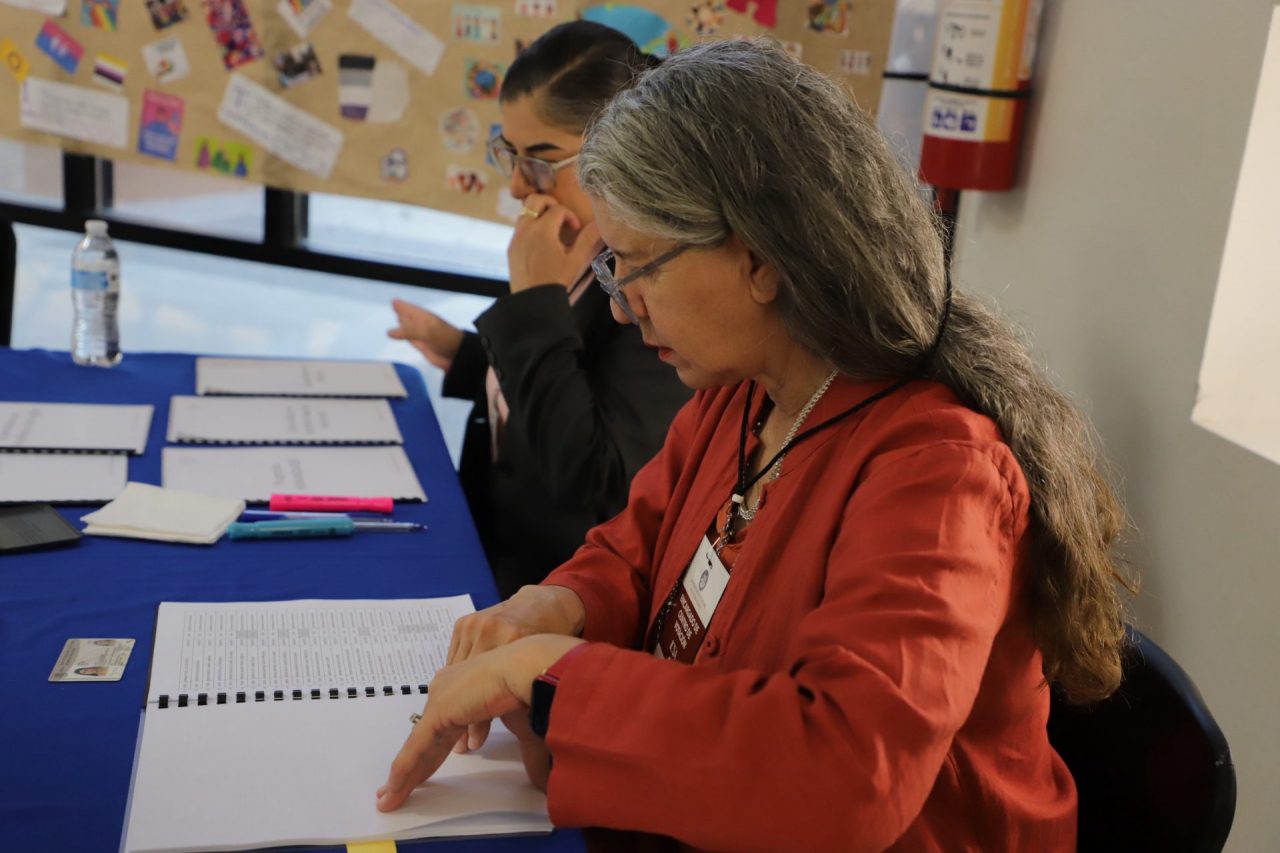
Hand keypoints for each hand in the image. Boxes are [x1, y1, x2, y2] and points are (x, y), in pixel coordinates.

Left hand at [376, 634, 583, 811]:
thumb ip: (525, 751)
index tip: (424, 769)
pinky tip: (394, 790)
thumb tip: (539, 778)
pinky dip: (405, 773)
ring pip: (417, 746)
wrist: (530, 665)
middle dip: (412, 766)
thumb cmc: (533, 684)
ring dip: (404, 776)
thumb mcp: (523, 724)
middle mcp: (447, 688)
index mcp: (465, 684)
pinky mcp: (439, 712)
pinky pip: (416, 750)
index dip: (433, 749)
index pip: (442, 724)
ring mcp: (441, 698)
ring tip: (390, 798)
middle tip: (395, 788)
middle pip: (426, 737)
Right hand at [387, 300, 463, 370]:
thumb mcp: (426, 331)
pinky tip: (402, 334)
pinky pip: (410, 338)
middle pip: (409, 316)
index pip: (410, 309)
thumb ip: (408, 331)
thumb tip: (389, 332)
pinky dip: (404, 335)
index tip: (393, 301)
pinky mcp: (421, 345)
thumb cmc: (445, 338)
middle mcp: (422, 324)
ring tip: (396, 317)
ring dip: (402, 323)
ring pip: (408, 327)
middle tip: (394, 305)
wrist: (456, 355)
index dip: (402, 305)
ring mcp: (421, 335)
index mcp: (424, 317)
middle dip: (402, 311)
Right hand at [445, 584, 585, 752]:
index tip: (471, 745)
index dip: (476, 723)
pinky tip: (456, 701)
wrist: (545, 605)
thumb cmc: (552, 640)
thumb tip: (527, 747)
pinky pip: (453, 660)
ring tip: (455, 730)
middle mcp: (490, 631)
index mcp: (514, 640)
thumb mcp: (546, 672)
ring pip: (455, 674)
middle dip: (461, 719)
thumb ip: (531, 702)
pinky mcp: (465, 624)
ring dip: (452, 703)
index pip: (486, 690)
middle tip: (461, 745)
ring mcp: (475, 626)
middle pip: (466, 684)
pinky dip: (454, 681)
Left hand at [508, 195, 600, 292]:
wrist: (533, 302)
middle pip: (535, 200)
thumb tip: (599, 224)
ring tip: (552, 231)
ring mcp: (516, 238)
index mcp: (542, 230)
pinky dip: (531, 228)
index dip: (570, 216)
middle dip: (550, 203)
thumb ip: (587, 239)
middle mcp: (525, 229)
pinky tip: (541, 244)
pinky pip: (520, 228)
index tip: (576, 229)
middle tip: (560, 217)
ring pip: (525, 213)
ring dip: (539, 215)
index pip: (558, 209)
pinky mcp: (511, 248)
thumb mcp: (575, 260)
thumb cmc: (556, 281)